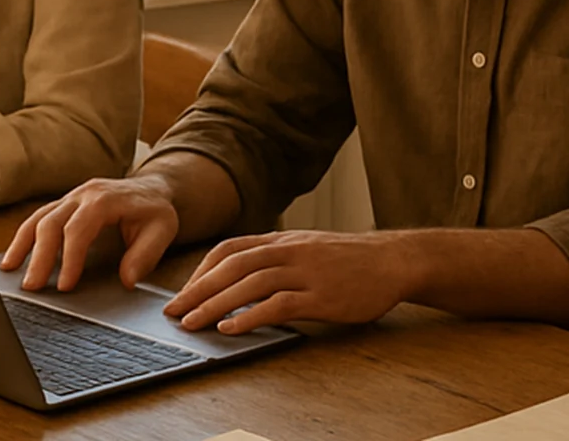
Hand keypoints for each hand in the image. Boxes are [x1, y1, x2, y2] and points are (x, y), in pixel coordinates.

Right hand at [0, 173, 179, 292]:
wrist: (152, 189)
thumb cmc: (155, 211)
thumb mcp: (163, 230)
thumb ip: (145, 254)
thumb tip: (126, 280)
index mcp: (106, 199)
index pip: (80, 228)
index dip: (70, 257)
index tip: (64, 285)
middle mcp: (84, 195)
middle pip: (52, 222)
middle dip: (40, 256)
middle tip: (32, 287)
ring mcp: (71, 197)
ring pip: (39, 218)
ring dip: (23, 245)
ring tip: (9, 271)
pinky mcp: (63, 205)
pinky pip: (38, 218)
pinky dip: (24, 238)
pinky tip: (12, 258)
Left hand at [167, 229, 410, 334]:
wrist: (395, 260)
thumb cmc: (352, 259)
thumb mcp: (310, 248)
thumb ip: (279, 258)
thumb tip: (244, 277)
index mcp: (285, 239)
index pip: (231, 248)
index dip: (202, 270)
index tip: (183, 291)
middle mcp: (291, 251)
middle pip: (233, 265)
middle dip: (198, 289)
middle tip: (173, 311)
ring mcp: (306, 272)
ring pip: (251, 283)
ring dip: (216, 303)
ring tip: (193, 323)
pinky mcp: (322, 296)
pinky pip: (279, 305)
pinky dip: (251, 316)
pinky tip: (232, 329)